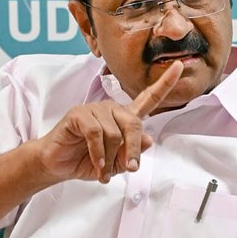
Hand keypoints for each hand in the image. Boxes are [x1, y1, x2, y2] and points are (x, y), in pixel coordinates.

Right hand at [31, 61, 183, 183]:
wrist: (58, 164)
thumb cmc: (86, 160)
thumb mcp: (115, 164)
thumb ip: (131, 154)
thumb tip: (148, 139)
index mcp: (124, 118)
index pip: (148, 98)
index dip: (165, 83)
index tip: (178, 66)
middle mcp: (112, 109)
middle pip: (134, 123)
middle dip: (133, 149)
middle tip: (130, 168)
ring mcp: (95, 109)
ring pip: (114, 133)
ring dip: (110, 158)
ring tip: (103, 170)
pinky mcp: (79, 114)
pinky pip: (96, 133)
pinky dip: (98, 153)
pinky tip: (97, 164)